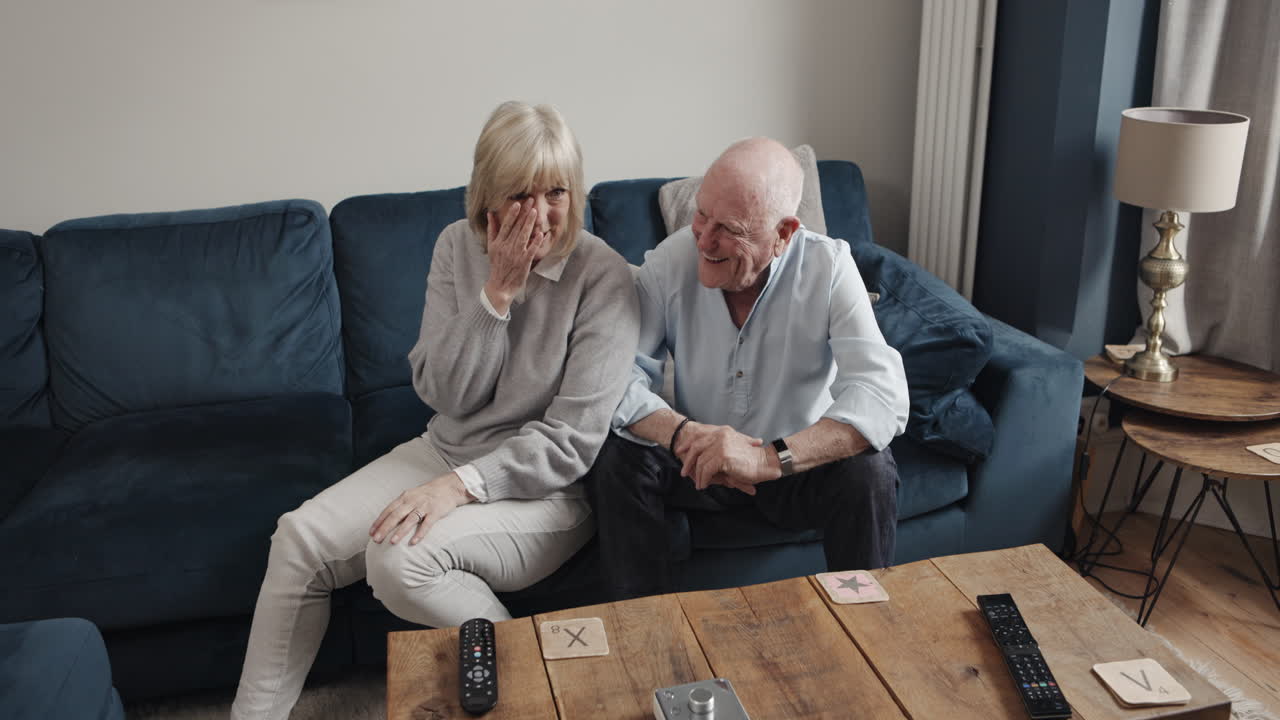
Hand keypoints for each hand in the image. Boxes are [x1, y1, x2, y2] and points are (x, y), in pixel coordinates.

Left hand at [369, 472, 472, 545]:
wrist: (449, 487)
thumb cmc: (428, 494)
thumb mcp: (412, 495)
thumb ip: (401, 506)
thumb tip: (387, 520)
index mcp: (405, 497)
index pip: (388, 510)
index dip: (379, 521)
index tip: (371, 532)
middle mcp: (413, 501)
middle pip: (396, 515)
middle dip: (385, 528)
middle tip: (376, 540)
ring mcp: (424, 506)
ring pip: (410, 519)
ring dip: (400, 531)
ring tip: (392, 542)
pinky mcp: (436, 512)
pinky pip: (427, 524)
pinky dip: (420, 533)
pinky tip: (413, 542)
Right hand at [483, 199, 543, 314]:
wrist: (500, 286)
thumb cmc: (497, 265)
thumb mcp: (491, 247)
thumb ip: (492, 229)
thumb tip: (490, 213)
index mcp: (498, 243)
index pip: (506, 225)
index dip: (512, 214)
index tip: (518, 203)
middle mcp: (506, 247)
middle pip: (516, 227)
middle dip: (524, 213)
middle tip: (530, 201)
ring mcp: (516, 254)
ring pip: (523, 236)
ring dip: (529, 223)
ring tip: (534, 212)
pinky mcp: (524, 262)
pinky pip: (531, 250)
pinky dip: (536, 241)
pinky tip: (541, 233)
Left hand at [675, 423, 774, 492]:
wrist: (766, 463)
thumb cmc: (752, 460)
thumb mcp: (732, 451)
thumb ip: (718, 452)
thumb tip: (702, 461)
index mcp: (722, 432)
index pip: (699, 435)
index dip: (688, 444)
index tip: (680, 452)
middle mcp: (720, 436)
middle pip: (696, 447)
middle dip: (687, 460)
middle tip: (684, 472)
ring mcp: (721, 445)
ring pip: (700, 461)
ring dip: (697, 475)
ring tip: (699, 484)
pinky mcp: (723, 457)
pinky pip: (706, 470)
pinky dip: (703, 479)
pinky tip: (704, 485)